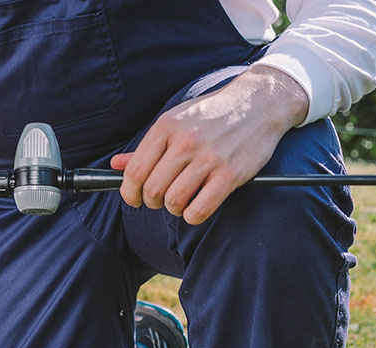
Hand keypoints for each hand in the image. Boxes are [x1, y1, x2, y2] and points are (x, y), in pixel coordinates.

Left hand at [111, 65, 308, 224]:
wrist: (259, 102)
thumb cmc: (212, 115)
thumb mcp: (175, 121)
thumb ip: (145, 147)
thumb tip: (116, 166)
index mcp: (166, 127)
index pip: (135, 171)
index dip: (129, 192)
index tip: (134, 198)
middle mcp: (185, 142)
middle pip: (152, 189)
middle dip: (151, 201)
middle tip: (160, 199)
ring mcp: (209, 158)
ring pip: (174, 201)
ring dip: (173, 209)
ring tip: (180, 200)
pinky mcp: (231, 174)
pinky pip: (200, 209)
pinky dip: (192, 216)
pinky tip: (195, 208)